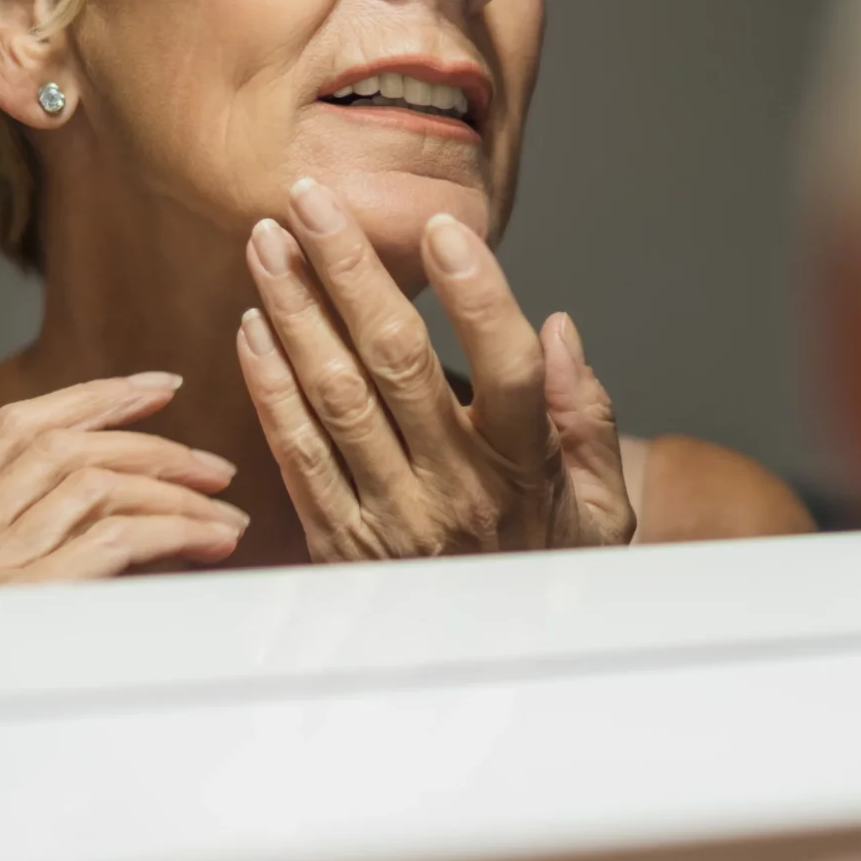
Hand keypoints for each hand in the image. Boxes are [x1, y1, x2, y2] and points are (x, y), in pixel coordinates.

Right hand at [0, 374, 250, 588]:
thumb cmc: (4, 680)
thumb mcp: (12, 597)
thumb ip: (59, 540)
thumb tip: (162, 496)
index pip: (16, 429)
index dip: (92, 398)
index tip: (160, 388)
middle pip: (62, 449)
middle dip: (151, 447)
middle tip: (216, 469)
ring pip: (93, 486)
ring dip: (173, 491)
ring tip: (225, 514)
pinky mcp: (26, 603)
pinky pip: (114, 539)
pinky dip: (173, 531)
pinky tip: (211, 542)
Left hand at [235, 176, 636, 559]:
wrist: (496, 661)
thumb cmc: (552, 564)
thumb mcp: (605, 507)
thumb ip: (589, 418)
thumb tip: (558, 328)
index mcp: (529, 474)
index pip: (510, 371)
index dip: (477, 295)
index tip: (442, 225)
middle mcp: (458, 494)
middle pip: (397, 364)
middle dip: (349, 271)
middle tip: (311, 198)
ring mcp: (392, 521)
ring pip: (334, 397)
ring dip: (295, 311)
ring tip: (268, 241)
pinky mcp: (340, 544)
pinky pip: (296, 455)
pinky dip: (270, 386)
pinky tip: (255, 324)